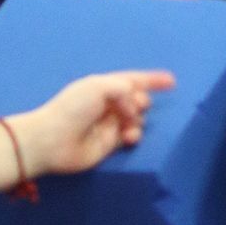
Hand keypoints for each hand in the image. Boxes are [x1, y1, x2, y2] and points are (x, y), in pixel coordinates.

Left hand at [10, 70, 175, 180]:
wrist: (53, 140)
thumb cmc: (73, 108)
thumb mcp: (99, 86)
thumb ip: (125, 89)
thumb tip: (136, 106)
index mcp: (105, 86)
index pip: (134, 79)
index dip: (153, 80)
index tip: (172, 82)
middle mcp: (109, 104)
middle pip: (138, 100)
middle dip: (142, 101)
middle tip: (134, 106)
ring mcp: (110, 124)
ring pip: (137, 119)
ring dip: (137, 119)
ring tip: (128, 123)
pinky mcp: (110, 145)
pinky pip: (131, 136)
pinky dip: (134, 134)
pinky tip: (128, 135)